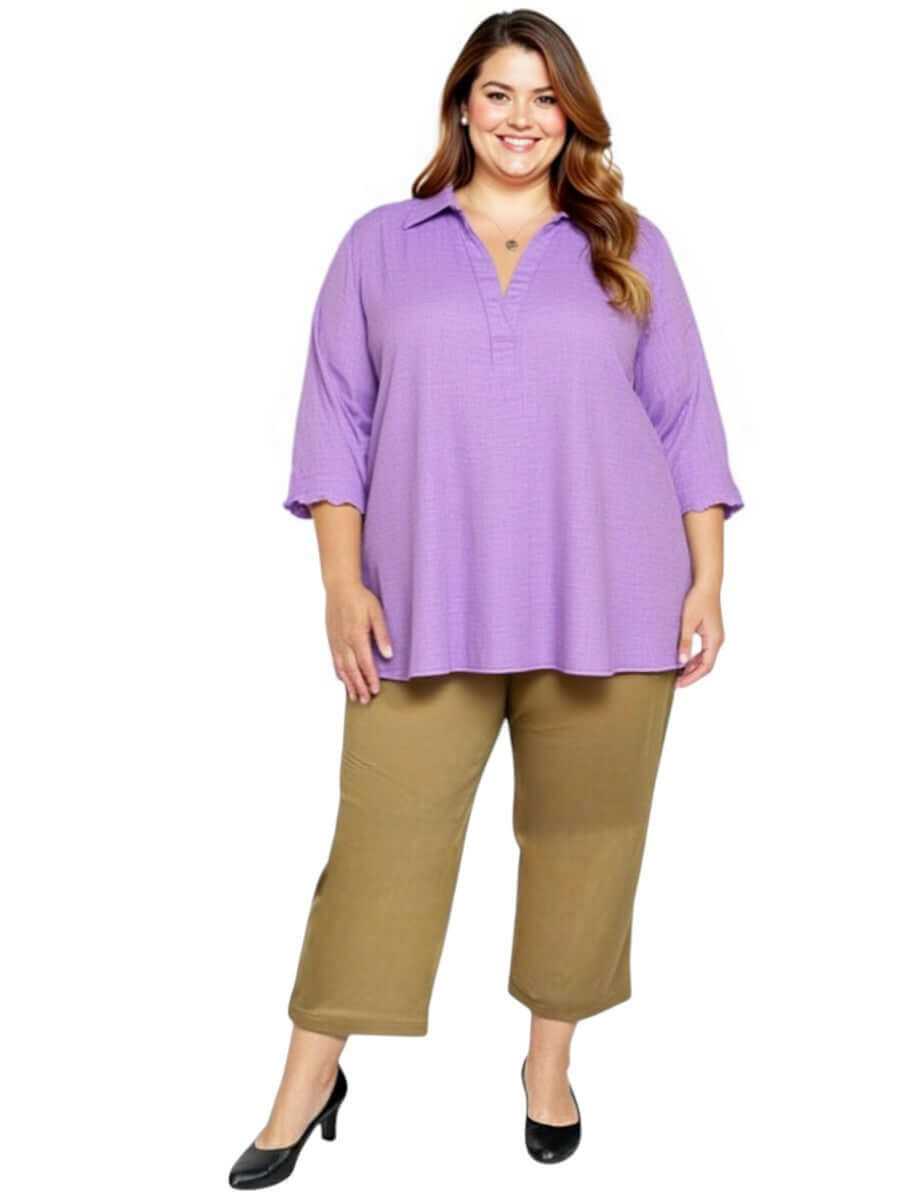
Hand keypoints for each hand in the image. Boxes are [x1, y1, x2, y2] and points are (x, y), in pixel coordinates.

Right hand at [325, 580, 392, 702]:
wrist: (340, 587)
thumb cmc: (360, 598)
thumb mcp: (377, 613)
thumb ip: (382, 635)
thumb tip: (388, 655)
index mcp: (356, 636)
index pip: (365, 664)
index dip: (370, 678)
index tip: (375, 690)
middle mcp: (344, 642)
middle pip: (352, 671)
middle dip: (359, 687)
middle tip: (366, 700)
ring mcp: (336, 642)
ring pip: (342, 669)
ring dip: (349, 684)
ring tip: (355, 697)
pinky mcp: (332, 640)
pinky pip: (335, 661)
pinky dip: (340, 673)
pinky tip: (343, 680)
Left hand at [675, 581, 724, 687]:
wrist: (706, 583)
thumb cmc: (698, 599)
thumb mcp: (687, 622)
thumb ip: (685, 642)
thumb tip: (681, 661)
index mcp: (715, 640)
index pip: (705, 667)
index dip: (692, 677)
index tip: (678, 684)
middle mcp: (717, 640)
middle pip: (706, 665)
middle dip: (691, 674)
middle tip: (674, 682)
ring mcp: (715, 635)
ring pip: (705, 658)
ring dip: (692, 666)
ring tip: (676, 673)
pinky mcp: (710, 631)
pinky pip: (704, 649)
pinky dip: (694, 657)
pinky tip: (682, 659)